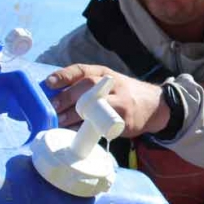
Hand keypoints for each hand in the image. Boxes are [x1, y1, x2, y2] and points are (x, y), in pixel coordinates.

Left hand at [45, 64, 168, 137]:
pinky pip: (104, 124)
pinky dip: (87, 129)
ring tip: (60, 122)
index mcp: (104, 73)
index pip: (82, 70)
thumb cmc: (122, 95)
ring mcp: (120, 102)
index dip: (64, 75)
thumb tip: (52, 97)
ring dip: (74, 115)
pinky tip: (76, 133)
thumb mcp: (107, 83)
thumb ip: (85, 86)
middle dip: (67, 97)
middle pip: (88, 85)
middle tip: (53, 108)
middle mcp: (113, 84)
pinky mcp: (125, 120)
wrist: (154, 106)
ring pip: (96, 104)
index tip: (49, 83)